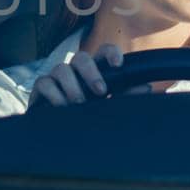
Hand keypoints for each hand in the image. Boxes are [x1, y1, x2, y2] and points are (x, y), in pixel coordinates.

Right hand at [27, 44, 150, 110]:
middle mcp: (76, 72)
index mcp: (95, 71)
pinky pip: (45, 83)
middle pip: (81, 57)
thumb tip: (147, 88)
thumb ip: (126, 96)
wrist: (59, 136)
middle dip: (91, 72)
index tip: (118, 64)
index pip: (103, 52)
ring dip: (72, 86)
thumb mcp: (108, 106)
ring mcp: (57, 78)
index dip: (110, 53)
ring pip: (62, 69)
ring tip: (79, 104)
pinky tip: (62, 107)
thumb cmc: (87, 115)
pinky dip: (54, 94)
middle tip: (100, 91)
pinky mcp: (41, 88)